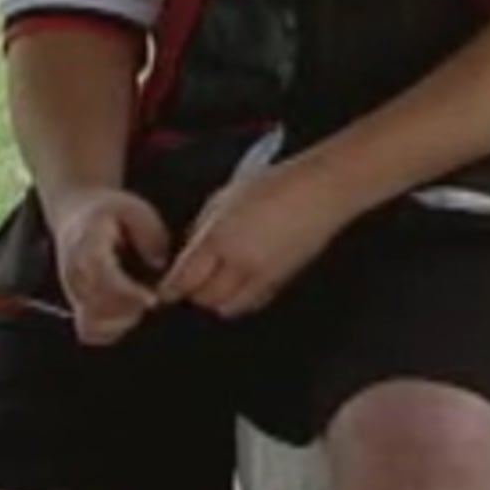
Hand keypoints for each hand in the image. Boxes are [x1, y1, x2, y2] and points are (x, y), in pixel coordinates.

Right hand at [49, 188, 170, 346]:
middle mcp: (74, 272)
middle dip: (130, 310)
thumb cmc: (112, 211)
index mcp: (87, 246)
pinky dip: (110, 330)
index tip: (153, 300)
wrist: (77, 211)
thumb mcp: (135, 209)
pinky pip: (88, 330)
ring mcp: (73, 291)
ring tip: (142, 304)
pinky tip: (130, 314)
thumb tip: (159, 264)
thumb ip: (150, 234)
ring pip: (91, 323)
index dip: (128, 293)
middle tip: (154, 300)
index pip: (103, 278)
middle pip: (97, 307)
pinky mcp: (77, 303)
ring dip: (121, 322)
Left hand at [156, 162, 346, 319]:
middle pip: (204, 298)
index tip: (165, 289)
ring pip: (228, 307)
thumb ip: (203, 225)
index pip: (184, 278)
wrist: (325, 188)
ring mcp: (263, 275)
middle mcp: (240, 262)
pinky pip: (252, 302)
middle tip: (192, 279)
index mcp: (221, 237)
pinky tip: (242, 280)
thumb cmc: (280, 182)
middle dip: (194, 291)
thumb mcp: (227, 195)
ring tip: (218, 281)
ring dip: (218, 298)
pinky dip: (241, 298)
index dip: (170, 287)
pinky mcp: (283, 281)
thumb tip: (190, 248)